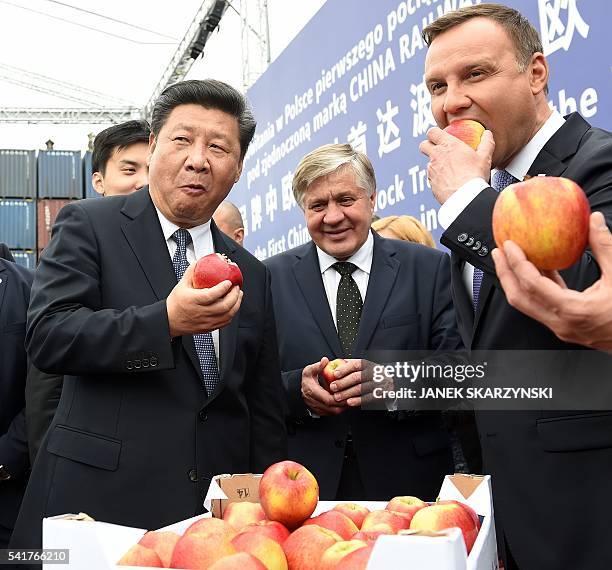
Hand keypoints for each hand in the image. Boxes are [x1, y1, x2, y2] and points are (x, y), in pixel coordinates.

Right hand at [166, 262, 241, 336]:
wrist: (170, 320)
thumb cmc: (176, 303)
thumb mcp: (181, 285)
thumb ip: (192, 272)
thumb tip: (200, 261)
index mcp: (193, 301)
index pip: (211, 295)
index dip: (222, 288)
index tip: (228, 282)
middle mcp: (201, 312)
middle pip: (224, 306)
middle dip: (234, 295)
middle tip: (237, 287)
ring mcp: (206, 321)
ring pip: (227, 315)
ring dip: (236, 304)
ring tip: (238, 295)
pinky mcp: (209, 327)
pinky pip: (225, 322)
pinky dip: (232, 313)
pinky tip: (233, 306)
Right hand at [301, 357, 346, 415]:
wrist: (297, 390)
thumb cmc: (306, 380)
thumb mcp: (309, 370)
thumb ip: (317, 366)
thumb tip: (325, 360)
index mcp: (312, 392)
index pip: (328, 399)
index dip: (339, 398)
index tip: (348, 394)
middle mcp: (314, 402)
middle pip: (332, 408)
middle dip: (344, 404)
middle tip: (353, 398)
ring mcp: (317, 408)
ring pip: (333, 412)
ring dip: (343, 407)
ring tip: (351, 400)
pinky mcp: (320, 412)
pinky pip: (331, 413)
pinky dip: (339, 409)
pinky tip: (345, 403)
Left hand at [327, 359, 392, 406]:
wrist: (392, 384)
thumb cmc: (372, 375)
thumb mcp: (364, 367)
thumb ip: (350, 366)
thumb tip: (333, 364)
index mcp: (368, 364)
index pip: (356, 364)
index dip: (344, 369)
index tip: (334, 374)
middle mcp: (374, 373)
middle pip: (357, 377)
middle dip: (343, 383)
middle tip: (332, 387)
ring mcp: (378, 383)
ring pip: (361, 388)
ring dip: (348, 393)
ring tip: (337, 397)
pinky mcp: (381, 394)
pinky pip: (368, 398)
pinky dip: (358, 400)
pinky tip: (349, 402)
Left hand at [419, 127, 493, 203]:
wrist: (465, 197)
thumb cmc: (475, 175)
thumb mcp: (485, 157)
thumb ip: (486, 142)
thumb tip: (487, 133)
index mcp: (448, 145)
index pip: (432, 132)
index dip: (434, 134)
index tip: (439, 137)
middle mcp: (436, 156)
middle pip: (423, 145)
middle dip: (428, 146)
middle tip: (437, 150)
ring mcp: (431, 170)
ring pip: (428, 163)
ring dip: (435, 164)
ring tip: (449, 170)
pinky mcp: (430, 183)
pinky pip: (431, 178)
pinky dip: (437, 178)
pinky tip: (448, 182)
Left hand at [492, 211, 611, 350]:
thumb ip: (606, 248)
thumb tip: (593, 222)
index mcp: (573, 310)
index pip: (532, 284)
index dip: (517, 263)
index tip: (509, 246)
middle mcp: (561, 322)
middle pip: (520, 298)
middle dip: (505, 273)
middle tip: (498, 252)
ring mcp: (561, 327)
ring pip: (527, 305)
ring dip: (516, 282)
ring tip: (510, 260)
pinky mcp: (565, 327)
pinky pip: (541, 306)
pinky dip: (534, 288)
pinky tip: (537, 270)